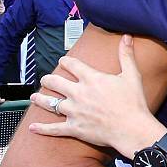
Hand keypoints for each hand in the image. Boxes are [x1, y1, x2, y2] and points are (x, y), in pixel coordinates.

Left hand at [29, 35, 162, 157]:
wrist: (132, 128)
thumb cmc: (133, 103)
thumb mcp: (132, 75)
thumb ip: (126, 55)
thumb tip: (127, 37)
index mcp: (91, 79)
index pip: (72, 65)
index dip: (65, 61)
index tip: (63, 61)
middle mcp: (78, 93)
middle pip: (55, 82)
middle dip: (48, 79)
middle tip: (46, 79)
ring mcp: (74, 111)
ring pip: (50, 103)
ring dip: (40, 99)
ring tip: (34, 97)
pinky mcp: (74, 128)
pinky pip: (53, 128)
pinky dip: (42, 128)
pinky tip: (32, 127)